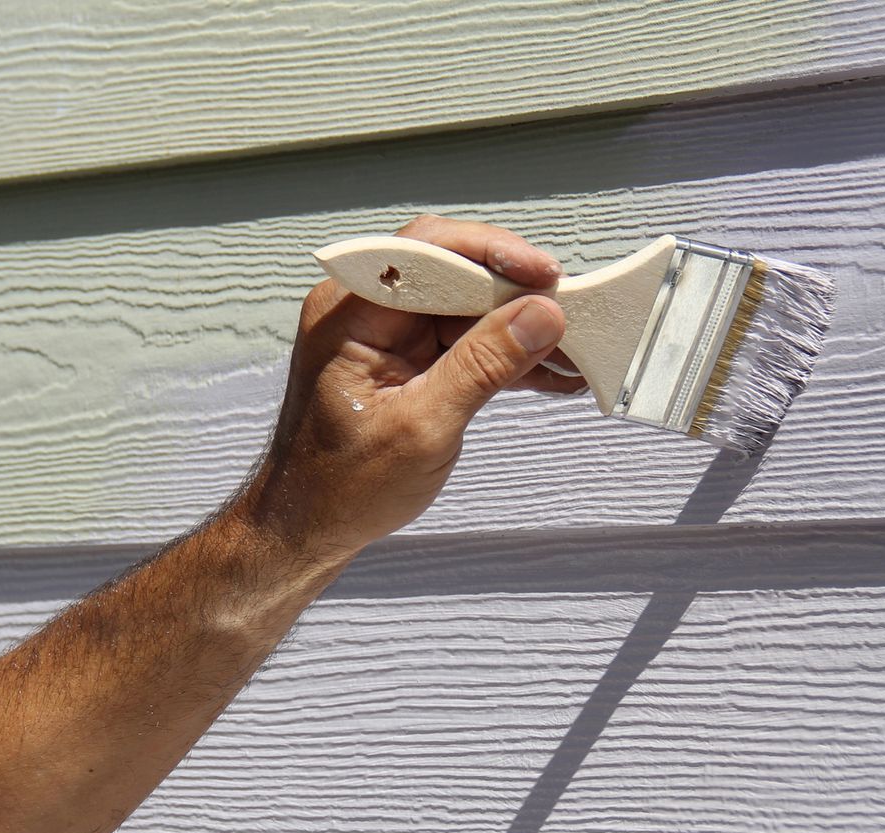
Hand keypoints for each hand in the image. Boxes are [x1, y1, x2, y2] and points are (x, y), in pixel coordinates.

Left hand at [237, 214, 580, 563]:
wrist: (308, 529)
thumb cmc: (342, 488)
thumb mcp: (422, 428)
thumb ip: (482, 366)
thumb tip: (541, 316)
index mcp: (349, 314)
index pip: (428, 250)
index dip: (492, 253)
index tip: (545, 276)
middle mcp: (366, 312)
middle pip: (455, 274)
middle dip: (517, 295)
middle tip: (576, 315)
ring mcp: (387, 337)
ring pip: (468, 309)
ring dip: (521, 331)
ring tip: (577, 353)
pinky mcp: (406, 363)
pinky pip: (465, 343)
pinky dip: (506, 357)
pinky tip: (551, 374)